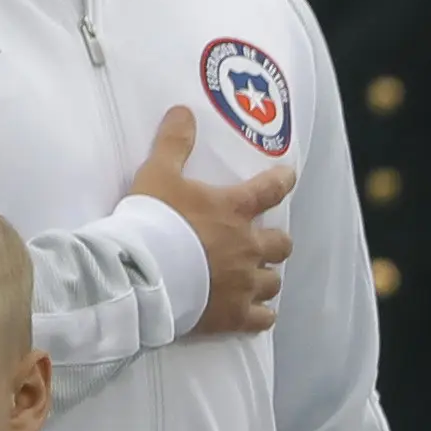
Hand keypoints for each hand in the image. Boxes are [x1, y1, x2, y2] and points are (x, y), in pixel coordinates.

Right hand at [130, 105, 295, 338]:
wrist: (141, 274)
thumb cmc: (152, 220)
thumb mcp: (158, 174)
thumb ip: (173, 143)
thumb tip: (184, 111)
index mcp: (234, 211)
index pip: (269, 189)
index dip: (282, 180)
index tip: (288, 176)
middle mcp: (248, 247)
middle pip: (281, 244)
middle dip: (275, 242)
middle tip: (265, 242)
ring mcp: (245, 283)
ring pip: (273, 281)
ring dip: (266, 277)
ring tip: (255, 278)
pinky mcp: (235, 315)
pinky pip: (262, 318)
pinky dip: (261, 315)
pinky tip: (258, 315)